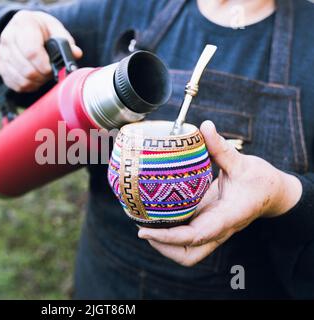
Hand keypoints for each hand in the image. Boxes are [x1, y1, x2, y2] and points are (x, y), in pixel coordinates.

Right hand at [0, 10, 82, 91]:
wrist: (25, 29)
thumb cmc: (43, 30)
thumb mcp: (56, 30)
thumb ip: (66, 42)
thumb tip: (75, 54)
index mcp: (23, 23)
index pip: (32, 52)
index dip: (45, 66)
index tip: (53, 69)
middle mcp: (7, 37)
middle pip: (26, 69)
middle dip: (43, 76)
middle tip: (50, 73)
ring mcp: (1, 52)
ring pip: (21, 79)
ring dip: (36, 82)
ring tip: (43, 75)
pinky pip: (15, 84)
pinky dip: (28, 86)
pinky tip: (35, 79)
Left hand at [138, 120, 302, 266]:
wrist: (273, 194)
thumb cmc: (260, 180)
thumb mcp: (242, 163)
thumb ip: (221, 147)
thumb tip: (205, 126)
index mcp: (226, 217)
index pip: (195, 236)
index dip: (168, 237)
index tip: (143, 231)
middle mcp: (217, 229)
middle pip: (188, 256)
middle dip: (163, 248)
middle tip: (143, 229)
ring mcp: (211, 230)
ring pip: (187, 252)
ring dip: (165, 245)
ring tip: (145, 224)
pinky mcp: (207, 224)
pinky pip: (186, 238)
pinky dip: (170, 234)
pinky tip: (156, 217)